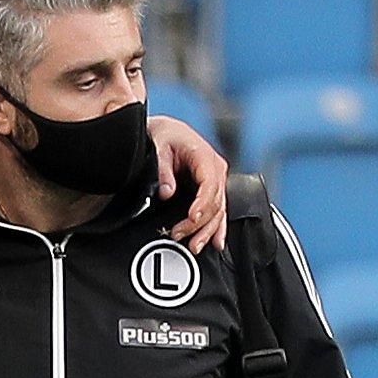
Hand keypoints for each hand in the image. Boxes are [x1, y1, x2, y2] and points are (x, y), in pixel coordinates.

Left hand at [150, 114, 230, 252]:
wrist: (166, 131)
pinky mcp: (211, 190)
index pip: (210, 185)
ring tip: (194, 246)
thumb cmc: (165, 135)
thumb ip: (163, 170)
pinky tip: (216, 242)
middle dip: (199, 223)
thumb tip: (166, 192)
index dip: (202, 204)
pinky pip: (218, 211)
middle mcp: (216, 170)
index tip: (191, 218)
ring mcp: (216, 181)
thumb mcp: (159, 147)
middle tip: (178, 235)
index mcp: (205, 157)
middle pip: (215, 203)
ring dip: (208, 231)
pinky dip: (217, 228)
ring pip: (219, 211)